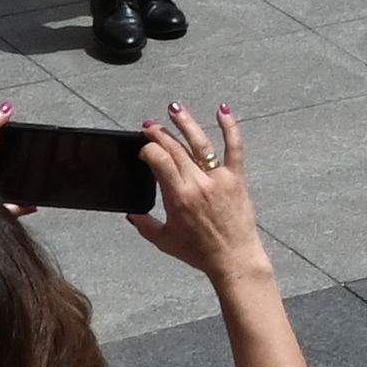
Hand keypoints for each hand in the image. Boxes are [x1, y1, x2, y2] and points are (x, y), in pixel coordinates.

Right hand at [126, 107, 271, 282]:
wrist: (233, 258)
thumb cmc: (198, 252)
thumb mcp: (164, 241)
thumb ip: (144, 225)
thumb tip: (130, 213)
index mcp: (179, 198)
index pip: (160, 161)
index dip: (149, 149)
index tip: (143, 148)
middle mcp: (198, 184)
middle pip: (176, 149)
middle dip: (160, 134)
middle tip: (149, 125)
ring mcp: (219, 178)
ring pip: (200, 143)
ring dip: (186, 123)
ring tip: (174, 108)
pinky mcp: (237, 178)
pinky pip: (235, 148)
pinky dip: (230, 127)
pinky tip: (223, 109)